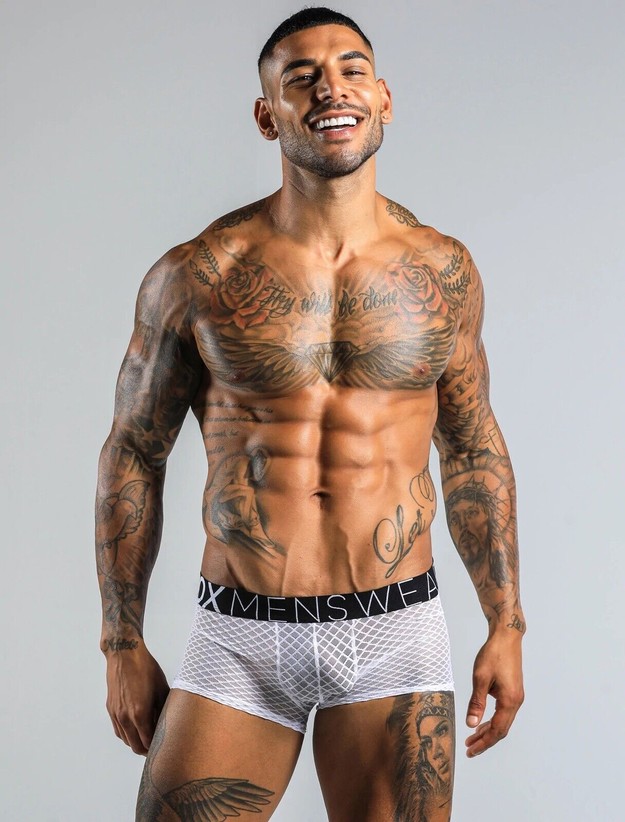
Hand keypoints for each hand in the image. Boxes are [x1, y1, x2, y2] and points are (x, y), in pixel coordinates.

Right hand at [104, 641, 168, 754]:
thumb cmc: (145, 667)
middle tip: (156, 748)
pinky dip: (126, 735)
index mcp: (139, 713)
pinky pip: (118, 730)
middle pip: (135, 746)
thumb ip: (164, 708)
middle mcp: (125, 717)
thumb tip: (170, 720)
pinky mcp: (110, 709)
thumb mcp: (161, 687)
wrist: (124, 654)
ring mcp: (116, 714)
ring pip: (125, 739)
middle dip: (146, 749)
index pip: (147, 741)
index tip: (164, 748)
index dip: (156, 748)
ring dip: (135, 743)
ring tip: (147, 740)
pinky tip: (135, 730)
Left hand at [465, 631, 523, 756]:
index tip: (471, 750)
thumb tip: (471, 724)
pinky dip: (492, 721)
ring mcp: (516, 697)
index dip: (484, 743)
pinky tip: (482, 722)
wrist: (506, 637)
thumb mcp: (480, 678)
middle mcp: (516, 701)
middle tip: (470, 748)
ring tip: (473, 738)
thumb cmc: (493, 654)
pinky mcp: (512, 691)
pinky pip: (503, 713)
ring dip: (488, 731)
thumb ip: (476, 703)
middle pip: (502, 729)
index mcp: (509, 701)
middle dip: (486, 740)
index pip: (497, 730)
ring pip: (503, 722)